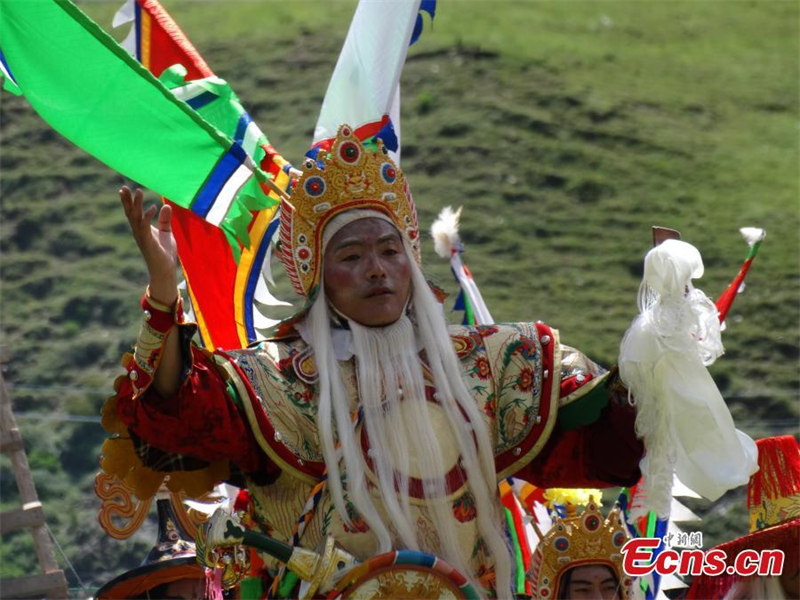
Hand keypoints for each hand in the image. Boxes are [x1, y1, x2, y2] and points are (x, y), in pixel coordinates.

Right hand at [120, 186, 177, 304]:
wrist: (165, 269)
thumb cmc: (164, 252)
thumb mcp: (166, 232)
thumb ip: (165, 220)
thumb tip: (166, 206)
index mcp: (141, 228)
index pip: (133, 212)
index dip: (128, 201)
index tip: (124, 189)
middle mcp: (138, 231)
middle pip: (130, 213)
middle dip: (127, 200)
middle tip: (124, 187)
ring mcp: (142, 237)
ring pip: (136, 218)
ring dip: (137, 205)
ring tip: (138, 191)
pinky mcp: (148, 242)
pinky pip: (146, 227)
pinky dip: (148, 217)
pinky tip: (153, 208)